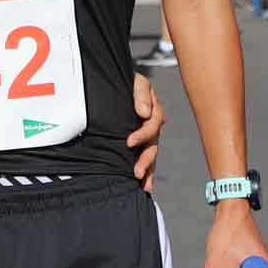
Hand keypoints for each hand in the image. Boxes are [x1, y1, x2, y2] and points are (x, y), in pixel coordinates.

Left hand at [127, 73, 162, 191]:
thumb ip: (141, 93)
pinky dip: (147, 172)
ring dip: (148, 170)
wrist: (115, 84)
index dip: (142, 134)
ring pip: (150, 155)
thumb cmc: (126, 82)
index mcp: (153, 111)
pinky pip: (145, 159)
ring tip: (143, 184)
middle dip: (146, 159)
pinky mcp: (138, 144)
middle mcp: (151, 125)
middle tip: (137, 171)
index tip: (129, 142)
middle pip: (153, 145)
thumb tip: (143, 112)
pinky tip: (144, 186)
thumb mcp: (135, 81)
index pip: (152, 125)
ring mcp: (146, 136)